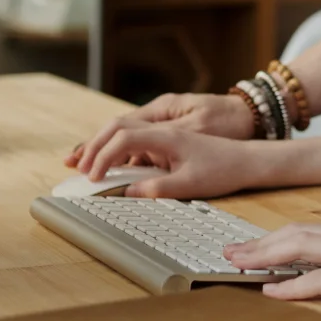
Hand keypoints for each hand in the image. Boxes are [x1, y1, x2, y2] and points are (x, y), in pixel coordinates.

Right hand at [65, 92, 253, 170]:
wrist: (248, 159)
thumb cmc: (223, 169)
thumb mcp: (191, 183)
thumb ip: (157, 188)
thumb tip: (126, 194)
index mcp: (167, 133)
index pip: (123, 138)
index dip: (102, 156)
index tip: (92, 178)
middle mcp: (163, 126)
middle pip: (117, 127)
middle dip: (93, 145)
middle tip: (73, 165)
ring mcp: (165, 130)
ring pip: (124, 132)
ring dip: (102, 146)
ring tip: (80, 163)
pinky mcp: (167, 139)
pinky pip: (136, 140)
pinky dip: (118, 151)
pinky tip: (109, 166)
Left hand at [226, 224, 320, 304]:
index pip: (309, 230)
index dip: (276, 237)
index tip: (252, 244)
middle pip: (295, 234)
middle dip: (259, 243)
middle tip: (229, 253)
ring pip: (300, 248)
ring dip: (264, 256)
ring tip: (237, 264)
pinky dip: (292, 286)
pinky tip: (272, 292)